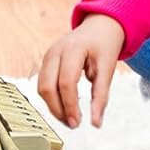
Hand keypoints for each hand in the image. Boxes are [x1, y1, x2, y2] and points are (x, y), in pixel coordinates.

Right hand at [37, 14, 125, 128]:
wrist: (99, 25)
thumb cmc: (104, 44)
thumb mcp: (108, 68)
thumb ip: (101, 96)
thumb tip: (96, 123)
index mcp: (73, 48)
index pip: (66, 82)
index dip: (70, 105)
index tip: (79, 122)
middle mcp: (55, 50)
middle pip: (47, 86)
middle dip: (58, 109)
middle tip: (73, 124)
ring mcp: (48, 55)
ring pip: (41, 87)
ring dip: (53, 106)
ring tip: (70, 117)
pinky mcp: (46, 61)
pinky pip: (43, 83)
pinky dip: (52, 98)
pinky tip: (65, 106)